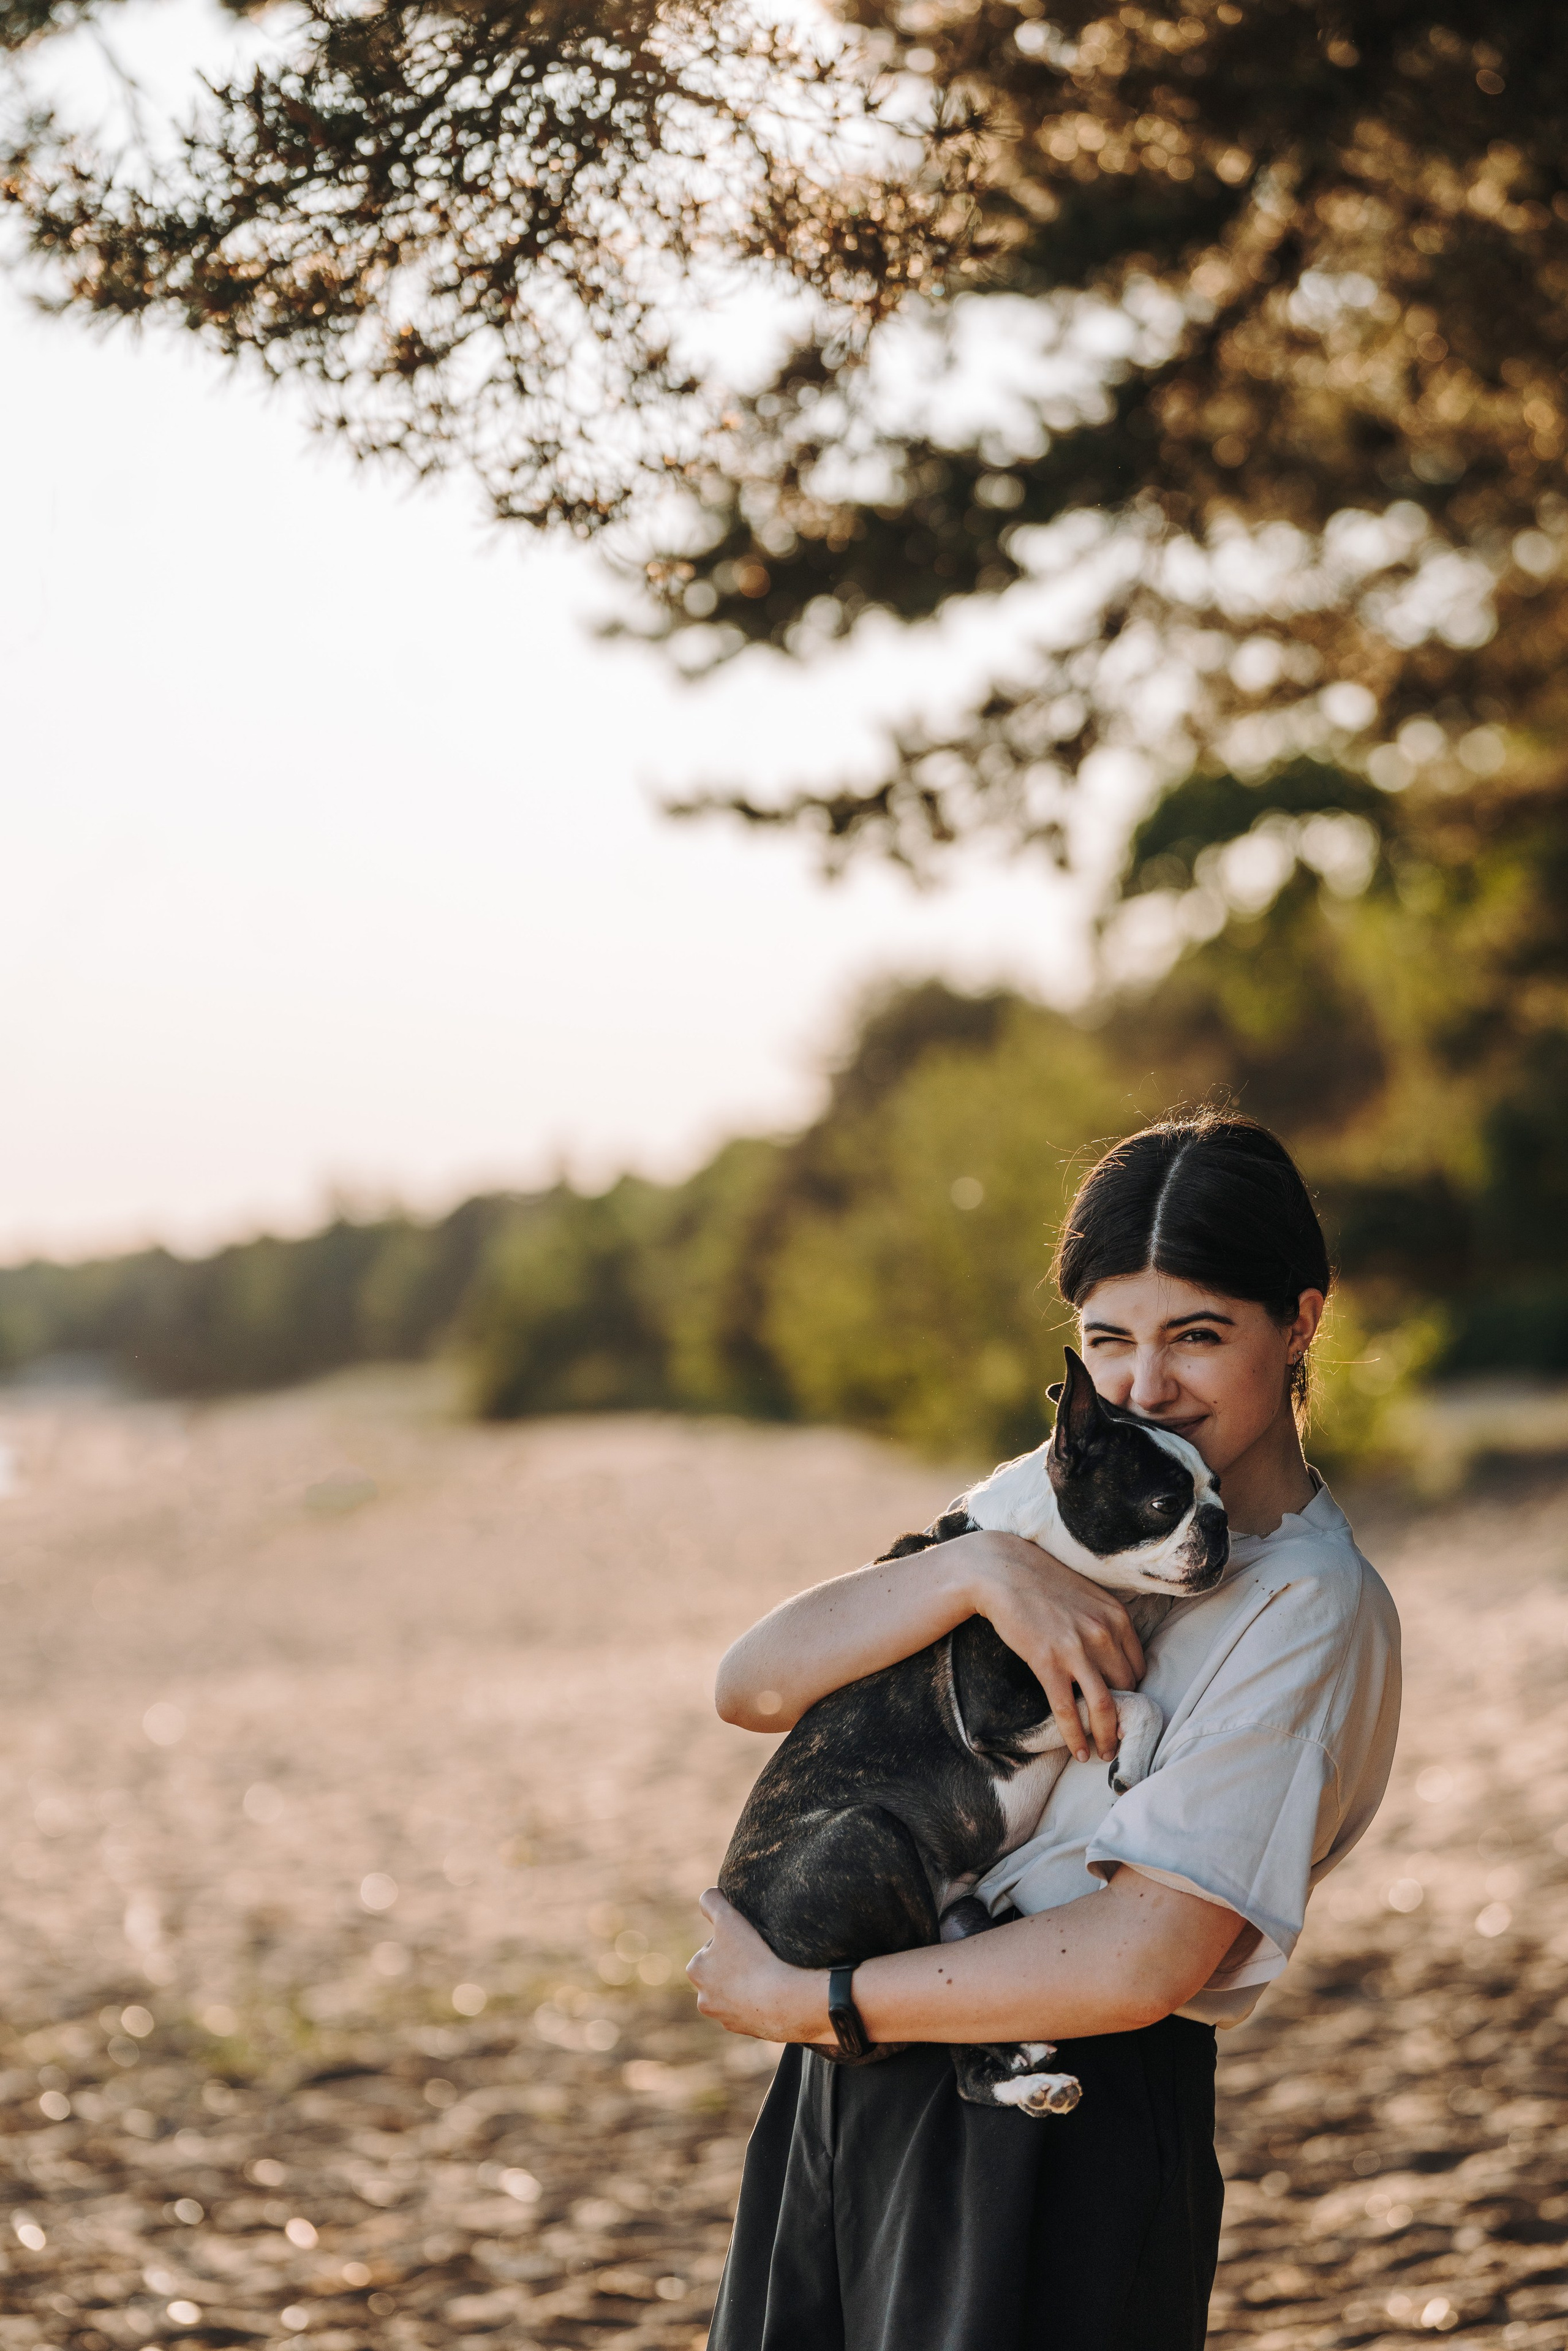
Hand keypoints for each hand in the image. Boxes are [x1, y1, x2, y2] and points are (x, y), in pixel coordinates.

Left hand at [687, 1890, 832, 2044]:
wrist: (784, 2003)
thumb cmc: (754, 1957)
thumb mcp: (729, 1918)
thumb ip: (711, 1901)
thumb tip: (708, 1896)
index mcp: (696, 1971)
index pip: (714, 1945)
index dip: (733, 1939)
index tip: (749, 1941)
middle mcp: (704, 1999)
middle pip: (723, 1971)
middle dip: (738, 1964)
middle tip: (760, 1956)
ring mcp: (725, 2017)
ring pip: (736, 1991)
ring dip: (748, 1983)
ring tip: (769, 1974)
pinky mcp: (745, 2029)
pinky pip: (752, 2009)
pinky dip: (760, 2001)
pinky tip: (773, 1992)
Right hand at [951, 1531, 1144, 1763]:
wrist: (1001, 1570)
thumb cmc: (1041, 1581)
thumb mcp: (1086, 1595)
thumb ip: (1103, 1623)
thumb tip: (1109, 1658)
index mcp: (1116, 1616)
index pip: (1138, 1666)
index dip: (1133, 1691)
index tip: (1125, 1706)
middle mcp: (1103, 1633)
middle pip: (1126, 1688)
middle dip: (1124, 1716)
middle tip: (1118, 1734)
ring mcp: (1076, 1649)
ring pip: (1105, 1706)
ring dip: (1108, 1736)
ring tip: (1105, 1753)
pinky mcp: (1047, 1662)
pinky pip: (1067, 1710)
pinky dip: (1076, 1736)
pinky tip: (1079, 1751)